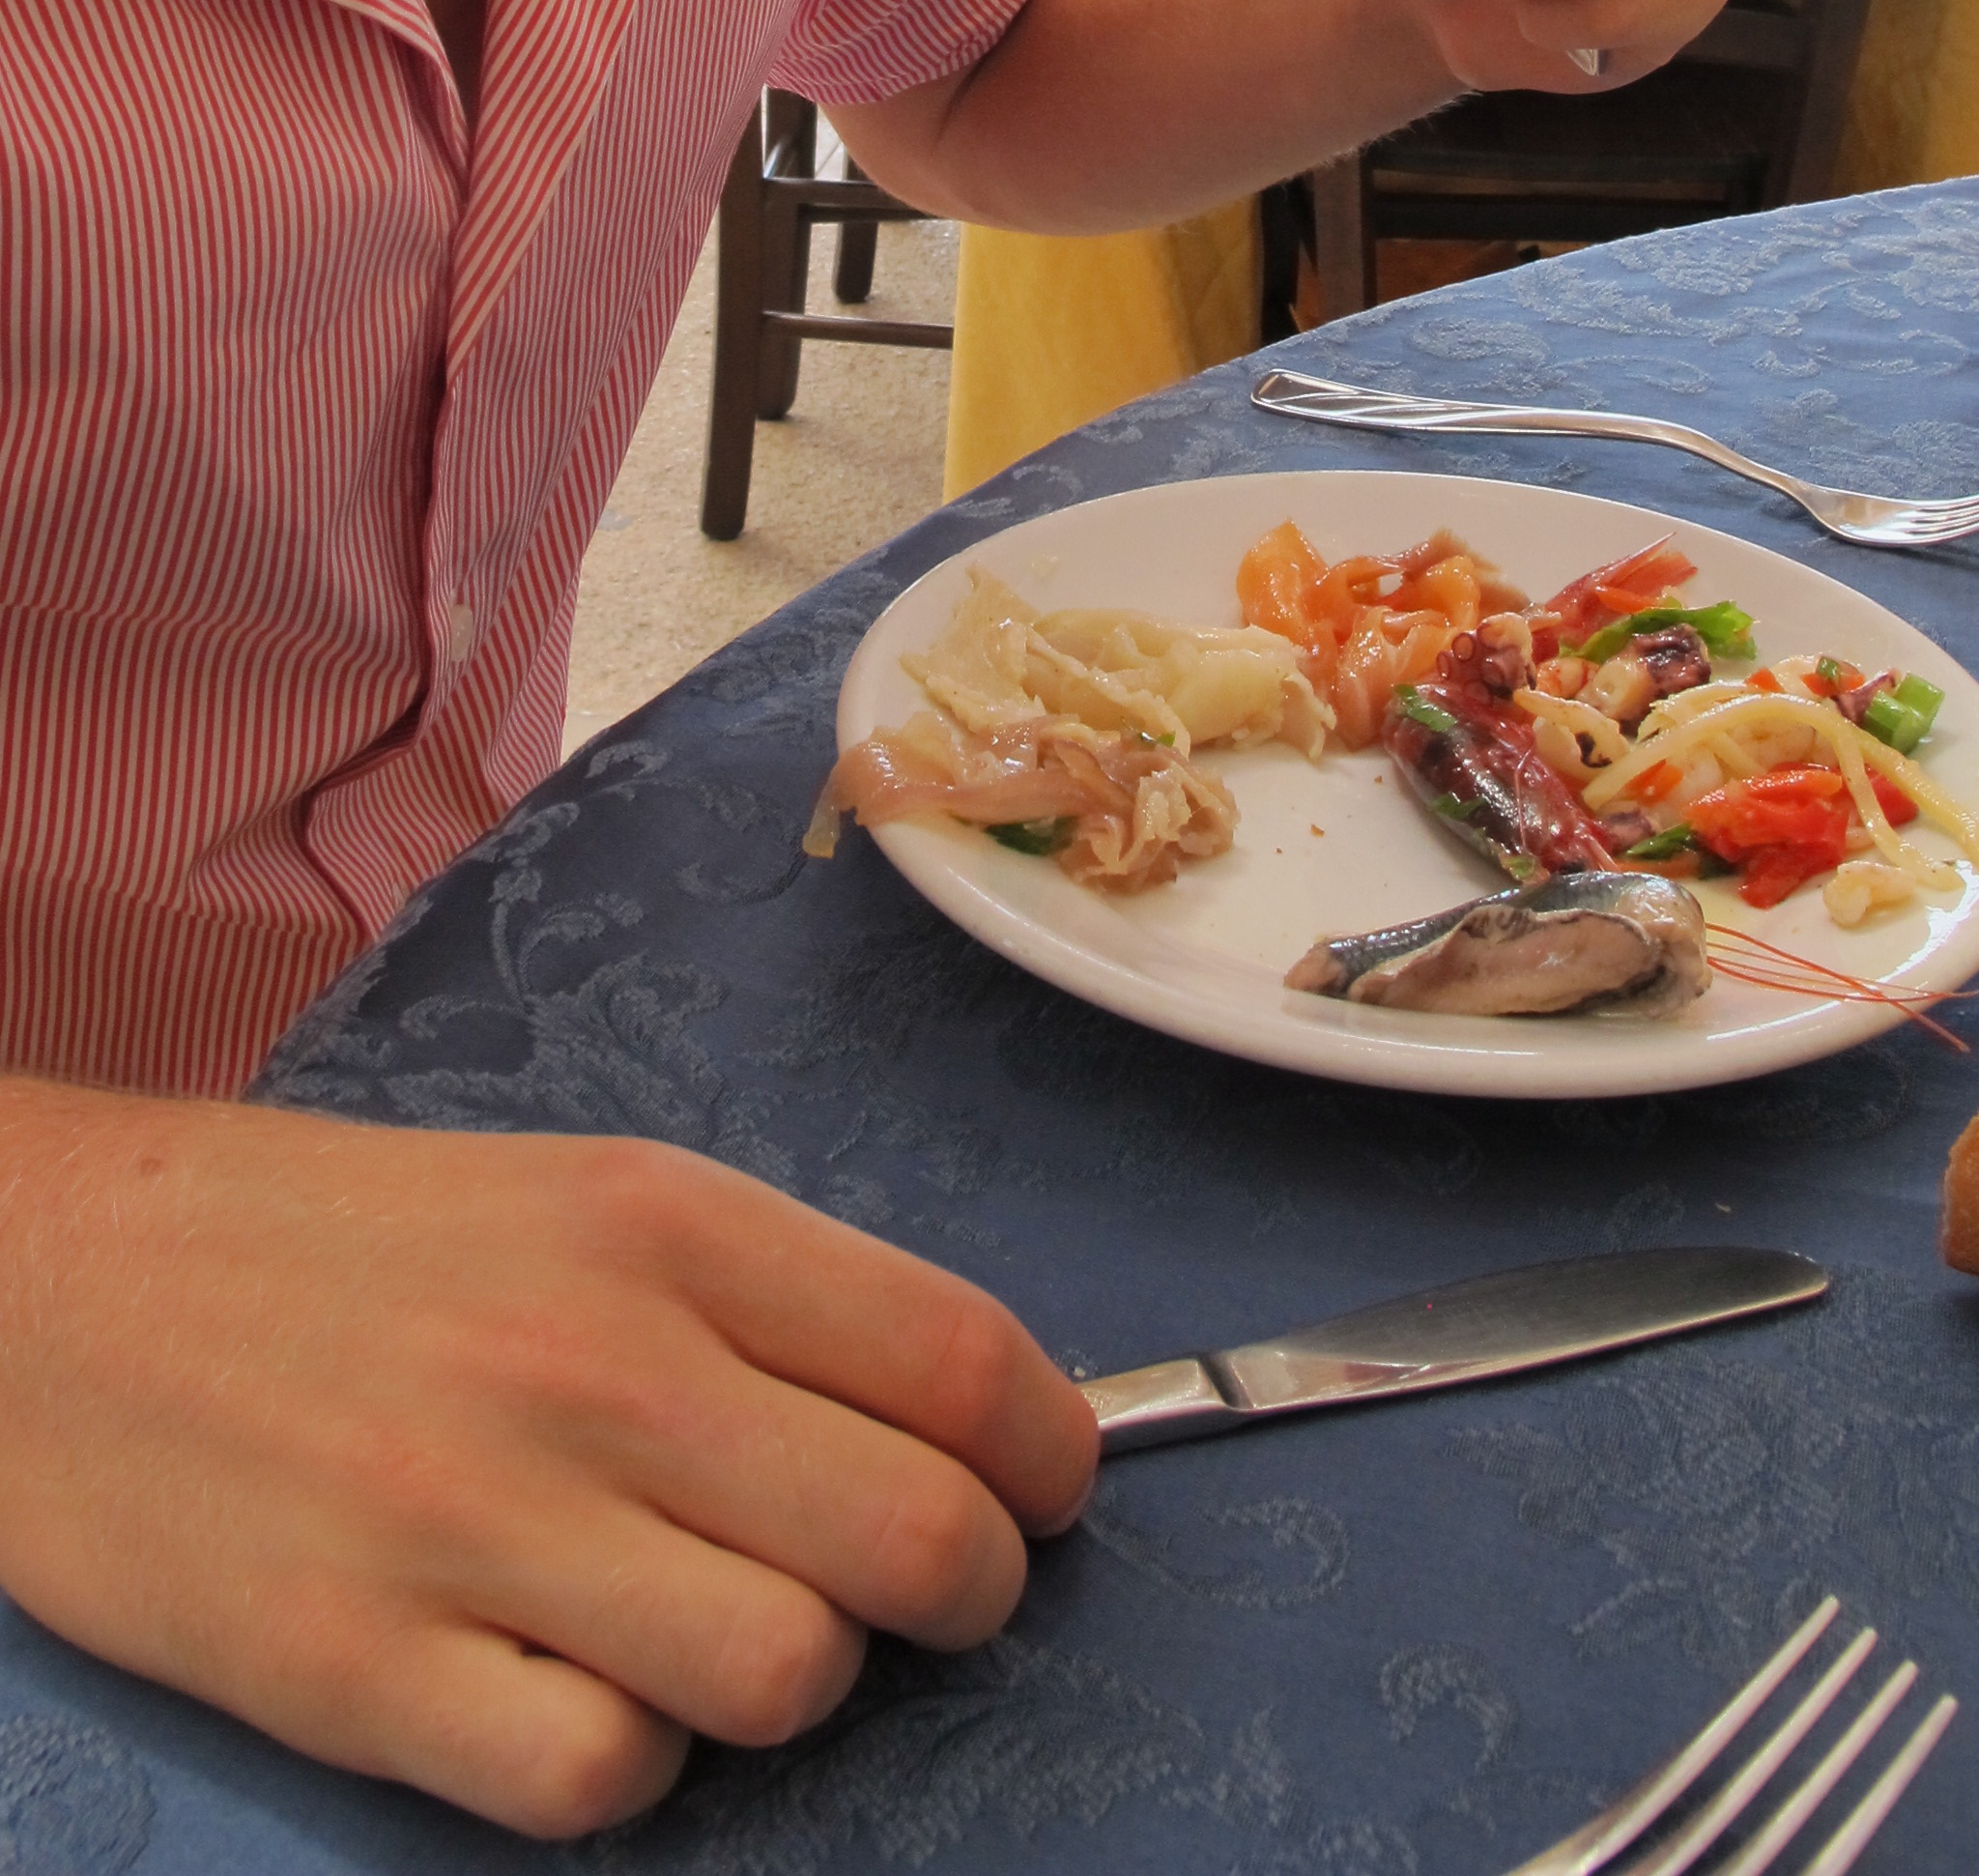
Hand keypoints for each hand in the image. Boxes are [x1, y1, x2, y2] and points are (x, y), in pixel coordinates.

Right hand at [0, 1082, 1096, 1838]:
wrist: (60, 1285)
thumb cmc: (344, 1246)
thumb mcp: (574, 1198)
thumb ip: (764, 1299)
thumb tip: (971, 1416)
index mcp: (660, 1219)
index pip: (962, 1358)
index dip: (1050, 1456)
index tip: (1039, 1492)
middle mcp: (594, 1360)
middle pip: (917, 1538)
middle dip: (964, 1590)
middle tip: (908, 1589)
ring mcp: (475, 1521)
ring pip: (790, 1678)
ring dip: (790, 1681)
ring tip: (712, 1630)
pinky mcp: (360, 1672)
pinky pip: (605, 1780)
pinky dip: (622, 1759)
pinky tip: (567, 1687)